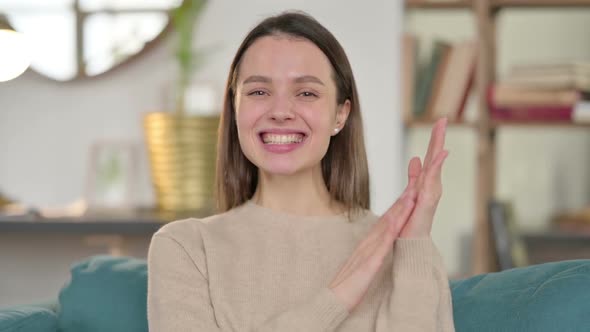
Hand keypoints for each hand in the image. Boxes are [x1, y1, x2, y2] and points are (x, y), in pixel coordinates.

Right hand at [329, 182, 416, 311]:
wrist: (332, 301)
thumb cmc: (347, 287)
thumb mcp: (362, 265)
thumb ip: (371, 253)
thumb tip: (382, 246)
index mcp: (368, 245)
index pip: (387, 221)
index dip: (400, 206)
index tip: (411, 191)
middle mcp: (367, 244)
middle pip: (388, 219)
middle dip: (403, 201)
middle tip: (416, 183)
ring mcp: (367, 254)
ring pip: (386, 228)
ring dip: (399, 211)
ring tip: (411, 194)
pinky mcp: (368, 266)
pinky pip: (380, 248)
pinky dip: (389, 234)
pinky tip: (396, 224)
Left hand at [400, 117, 448, 237]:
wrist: (410, 243)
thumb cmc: (411, 222)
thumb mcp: (411, 192)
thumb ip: (414, 176)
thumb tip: (415, 158)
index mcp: (426, 183)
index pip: (431, 157)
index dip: (434, 140)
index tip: (438, 122)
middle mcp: (431, 186)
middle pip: (435, 157)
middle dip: (438, 138)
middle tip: (443, 118)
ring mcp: (430, 193)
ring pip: (435, 165)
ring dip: (438, 146)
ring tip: (441, 129)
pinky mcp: (426, 201)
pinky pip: (431, 180)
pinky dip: (436, 166)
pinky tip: (441, 153)